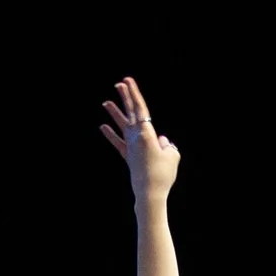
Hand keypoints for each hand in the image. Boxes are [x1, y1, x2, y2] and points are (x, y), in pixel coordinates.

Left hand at [100, 76, 180, 200]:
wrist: (150, 194)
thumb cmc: (163, 175)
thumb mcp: (172, 156)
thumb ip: (168, 145)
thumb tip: (162, 141)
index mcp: (147, 133)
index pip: (140, 109)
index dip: (134, 94)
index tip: (128, 81)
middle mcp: (136, 137)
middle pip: (130, 113)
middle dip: (126, 97)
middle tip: (120, 83)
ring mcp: (130, 147)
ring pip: (122, 125)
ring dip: (114, 113)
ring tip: (105, 102)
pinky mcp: (128, 157)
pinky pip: (118, 143)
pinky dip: (111, 135)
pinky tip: (102, 127)